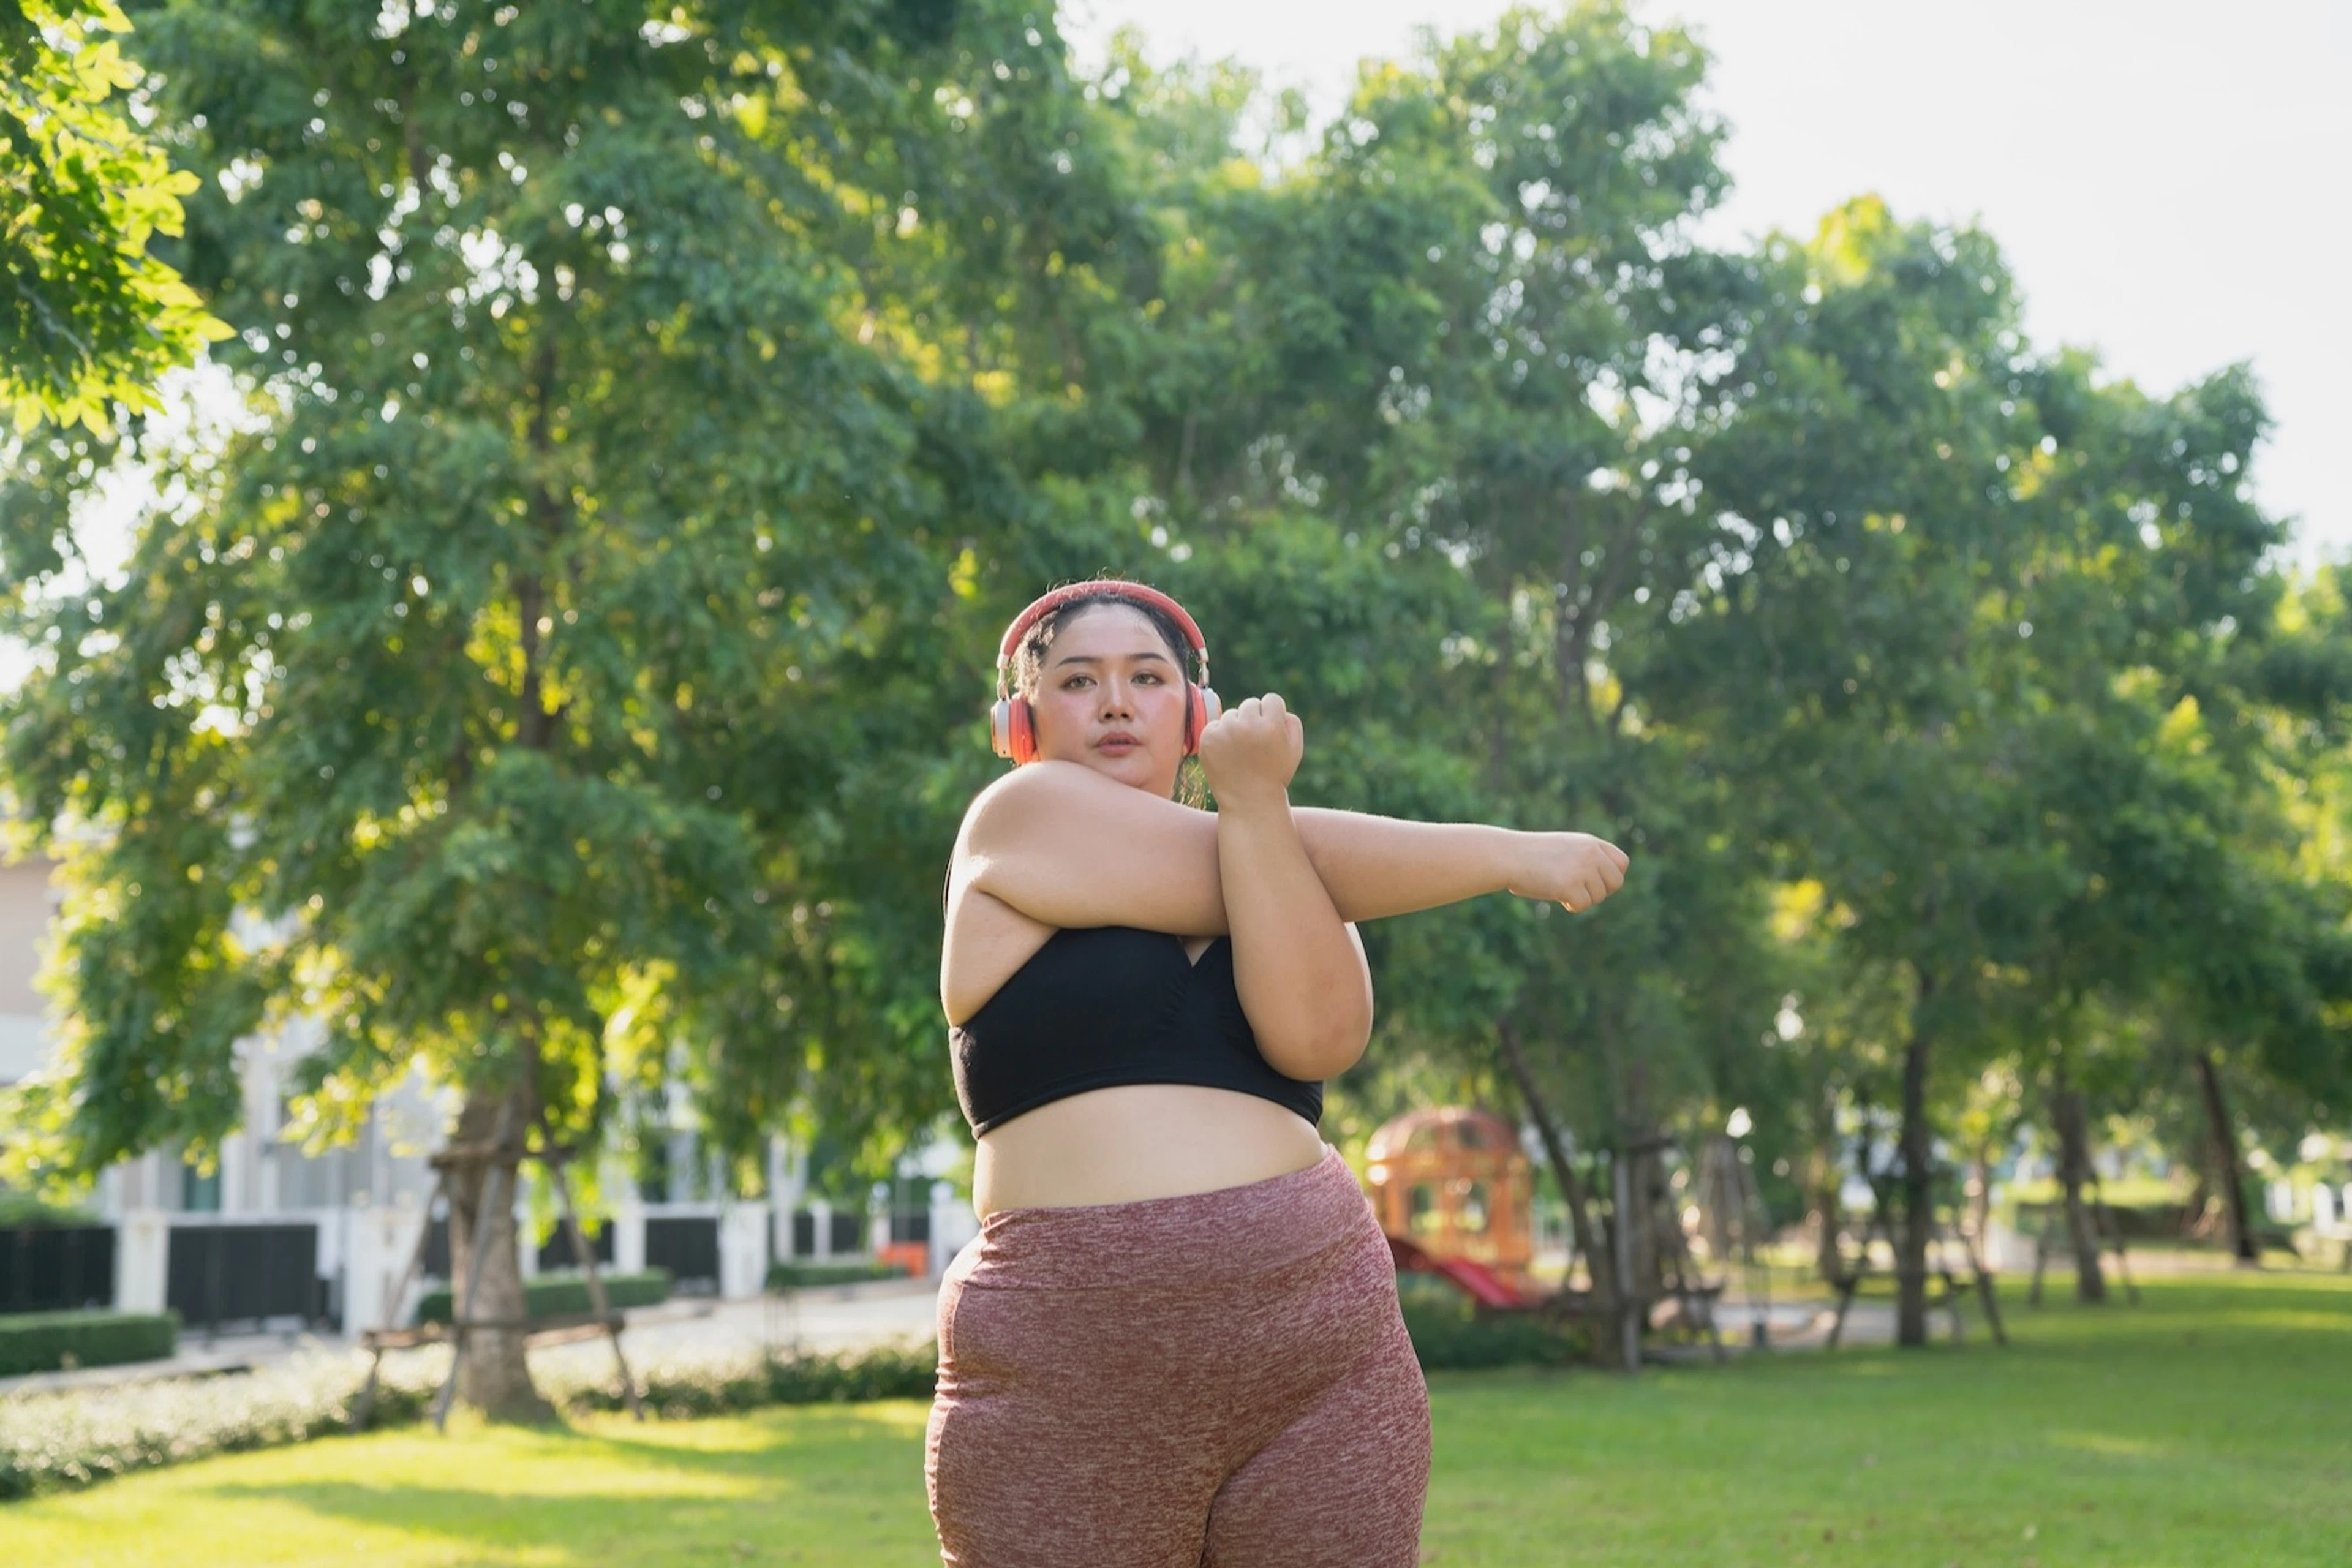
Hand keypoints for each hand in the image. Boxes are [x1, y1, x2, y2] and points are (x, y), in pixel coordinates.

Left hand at [1199, 693, 1303, 808]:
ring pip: (1231, 714)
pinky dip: (1220, 736)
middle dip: (1254, 720)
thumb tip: (1275, 706)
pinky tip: (1227, 755)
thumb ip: (1291, 721)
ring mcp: (1225, 731)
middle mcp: (1246, 725)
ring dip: (1236, 727)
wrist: (1248, 802)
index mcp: (1271, 725)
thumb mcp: (1295, 749)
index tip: (1269, 732)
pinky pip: (1215, 725)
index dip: (1272, 715)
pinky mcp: (1207, 738)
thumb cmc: (1274, 775)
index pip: (1271, 699)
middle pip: (1250, 704)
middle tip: (1254, 745)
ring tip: (1240, 753)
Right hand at [1507, 831, 1629, 912]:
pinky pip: (1582, 906)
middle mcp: (1591, 854)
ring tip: (1559, 887)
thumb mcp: (1564, 849)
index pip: (1622, 863)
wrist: (1508, 855)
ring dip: (1581, 898)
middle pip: (1616, 883)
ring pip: (1598, 897)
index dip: (1611, 876)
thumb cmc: (1530, 855)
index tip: (1596, 881)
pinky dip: (1570, 905)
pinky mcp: (1570, 886)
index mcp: (1590, 843)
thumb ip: (1586, 859)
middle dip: (1600, 891)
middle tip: (1579, 891)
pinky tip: (1554, 893)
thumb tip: (1605, 884)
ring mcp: (1582, 869)